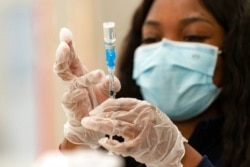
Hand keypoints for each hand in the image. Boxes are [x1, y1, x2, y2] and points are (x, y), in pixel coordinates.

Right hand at [54, 27, 120, 147]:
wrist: (89, 127)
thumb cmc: (96, 105)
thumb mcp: (106, 92)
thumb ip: (110, 83)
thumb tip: (112, 79)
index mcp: (79, 74)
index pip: (72, 57)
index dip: (68, 44)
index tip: (65, 32)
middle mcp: (72, 81)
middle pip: (63, 64)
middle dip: (63, 53)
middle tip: (64, 44)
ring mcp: (69, 93)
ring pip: (68, 80)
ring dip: (84, 76)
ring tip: (99, 74)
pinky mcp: (69, 106)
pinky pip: (71, 97)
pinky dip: (78, 93)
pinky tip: (82, 92)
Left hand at [81, 98, 186, 166]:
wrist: (172, 146)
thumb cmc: (157, 128)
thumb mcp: (147, 113)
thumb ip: (131, 110)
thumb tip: (109, 110)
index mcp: (142, 106)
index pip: (118, 103)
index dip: (103, 106)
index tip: (94, 111)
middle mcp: (142, 116)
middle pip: (115, 114)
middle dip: (98, 116)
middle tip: (86, 118)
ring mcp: (141, 131)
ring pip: (115, 126)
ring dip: (99, 125)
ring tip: (88, 124)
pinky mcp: (139, 146)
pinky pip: (121, 145)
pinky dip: (110, 144)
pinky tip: (102, 141)